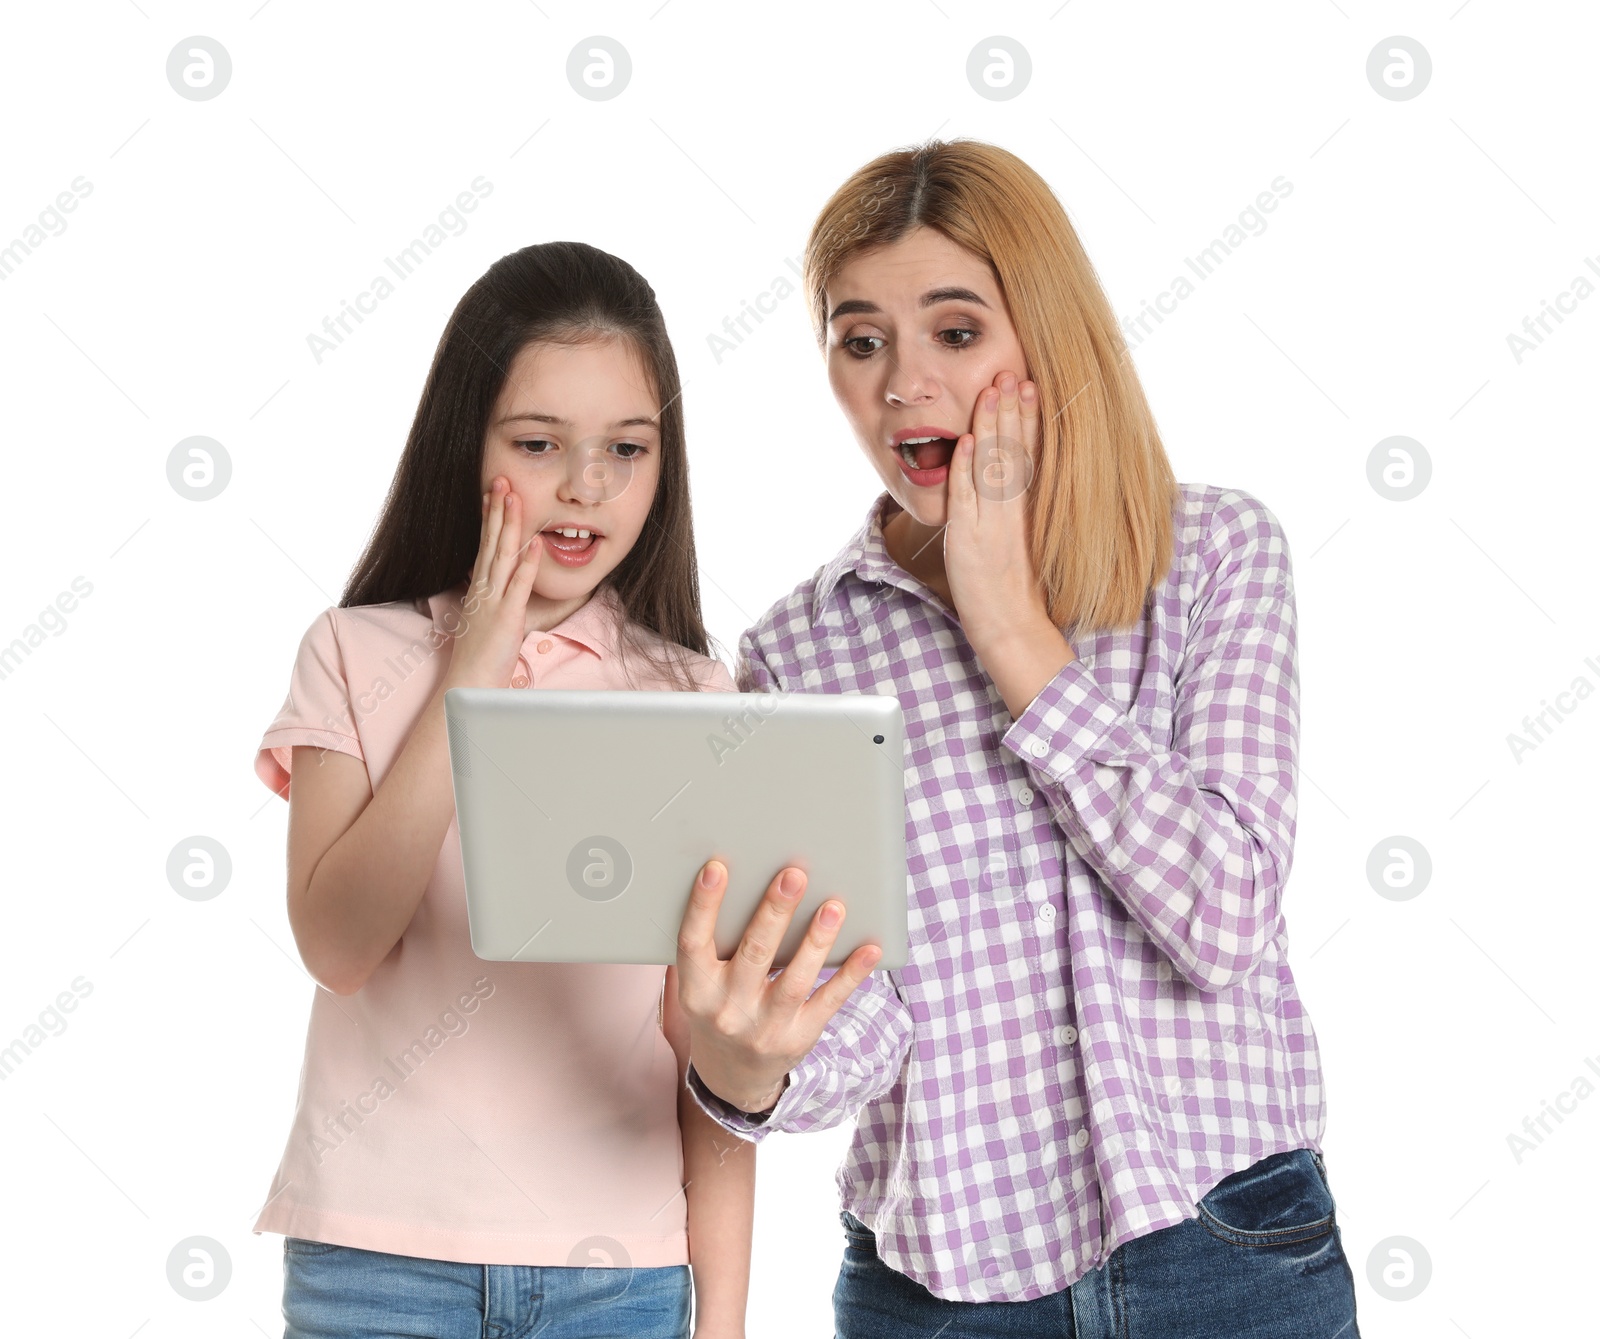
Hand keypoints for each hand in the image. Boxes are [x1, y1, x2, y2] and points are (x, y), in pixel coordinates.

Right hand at [443, 477, 541, 689]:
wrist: (468, 683)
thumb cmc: (480, 655)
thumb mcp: (486, 619)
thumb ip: (492, 598)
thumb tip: (496, 585)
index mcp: (480, 588)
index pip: (485, 544)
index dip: (489, 517)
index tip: (494, 492)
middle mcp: (484, 588)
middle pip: (491, 541)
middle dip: (497, 509)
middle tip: (502, 479)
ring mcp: (493, 601)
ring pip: (502, 555)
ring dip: (510, 525)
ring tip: (514, 497)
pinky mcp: (506, 617)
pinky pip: (519, 585)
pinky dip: (527, 563)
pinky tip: (535, 542)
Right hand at [675, 860, 882, 1113]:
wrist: (732, 1074)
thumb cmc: (720, 1007)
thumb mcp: (704, 983)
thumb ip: (717, 944)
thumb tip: (747, 882)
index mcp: (696, 989)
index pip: (693, 943)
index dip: (703, 906)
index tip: (717, 869)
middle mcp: (727, 1009)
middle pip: (753, 954)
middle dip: (775, 912)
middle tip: (793, 875)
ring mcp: (765, 1027)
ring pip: (795, 978)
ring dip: (816, 940)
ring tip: (833, 906)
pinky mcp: (800, 1036)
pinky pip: (829, 1001)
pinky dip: (851, 974)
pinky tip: (869, 949)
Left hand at [943, 370, 1048, 652]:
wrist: (1011, 627)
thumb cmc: (1016, 588)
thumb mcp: (1025, 540)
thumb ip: (1020, 508)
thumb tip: (1016, 476)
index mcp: (1029, 510)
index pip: (1031, 453)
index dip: (1030, 419)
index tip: (1030, 387)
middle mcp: (1013, 511)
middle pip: (1015, 451)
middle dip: (1013, 410)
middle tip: (1013, 373)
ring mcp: (991, 523)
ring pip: (992, 466)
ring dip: (989, 427)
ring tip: (992, 391)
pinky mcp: (968, 539)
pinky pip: (966, 498)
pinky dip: (964, 469)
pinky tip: (963, 442)